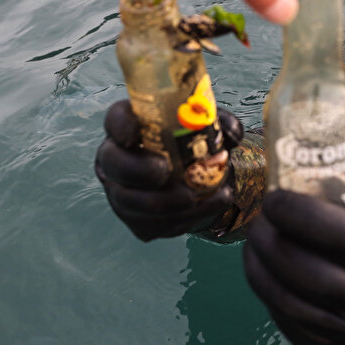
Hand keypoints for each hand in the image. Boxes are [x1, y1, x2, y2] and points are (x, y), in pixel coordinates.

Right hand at [94, 100, 243, 240]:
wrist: (202, 184)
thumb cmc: (196, 147)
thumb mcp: (209, 128)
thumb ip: (220, 124)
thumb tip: (231, 136)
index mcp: (132, 128)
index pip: (117, 119)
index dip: (122, 125)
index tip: (136, 132)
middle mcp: (119, 159)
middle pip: (113, 163)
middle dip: (137, 169)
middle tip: (164, 171)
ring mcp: (123, 193)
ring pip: (130, 201)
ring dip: (164, 200)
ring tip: (194, 196)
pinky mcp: (138, 222)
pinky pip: (152, 224)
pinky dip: (182, 218)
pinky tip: (206, 207)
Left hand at [243, 175, 344, 344]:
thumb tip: (320, 173)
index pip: (339, 234)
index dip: (298, 211)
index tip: (276, 195)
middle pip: (303, 269)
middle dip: (270, 237)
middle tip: (261, 215)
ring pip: (283, 297)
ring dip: (259, 262)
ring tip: (256, 238)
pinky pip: (281, 315)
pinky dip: (265, 286)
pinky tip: (265, 265)